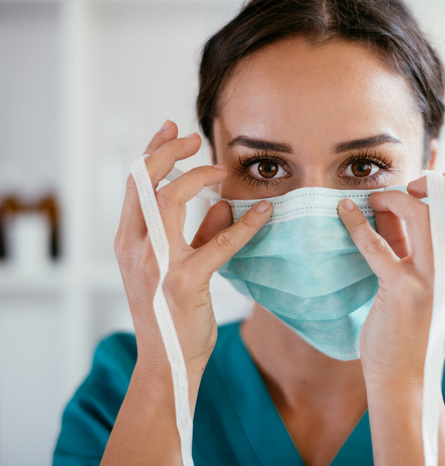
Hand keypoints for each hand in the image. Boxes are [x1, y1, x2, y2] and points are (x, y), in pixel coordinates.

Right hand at [113, 120, 271, 376]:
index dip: (152, 151)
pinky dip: (243, 225)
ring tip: (220, 167)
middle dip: (168, 151)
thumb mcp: (176, 268)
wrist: (168, 363)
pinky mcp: (184, 282)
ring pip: (167, 199)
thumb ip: (196, 235)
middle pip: (143, 181)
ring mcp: (156, 264)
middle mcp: (134, 248)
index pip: (133, 184)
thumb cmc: (172, 314)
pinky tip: (262, 213)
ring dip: (196, 176)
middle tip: (195, 139)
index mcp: (128, 242)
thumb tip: (220, 205)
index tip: (171, 129)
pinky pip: (217, 243)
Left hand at [338, 174, 444, 384]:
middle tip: (406, 189)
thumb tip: (395, 201)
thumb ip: (421, 243)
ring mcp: (436, 281)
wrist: (407, 377)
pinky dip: (357, 223)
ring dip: (394, 197)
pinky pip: (377, 243)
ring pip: (422, 211)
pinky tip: (345, 214)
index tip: (435, 183)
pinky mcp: (403, 291)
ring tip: (376, 203)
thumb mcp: (435, 284)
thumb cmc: (418, 328)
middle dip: (430, 182)